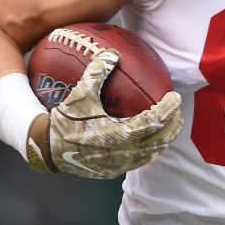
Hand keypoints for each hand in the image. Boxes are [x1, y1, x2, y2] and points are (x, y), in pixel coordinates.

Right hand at [24, 49, 182, 179]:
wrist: (46, 150)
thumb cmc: (64, 121)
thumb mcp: (80, 95)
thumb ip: (97, 73)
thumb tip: (111, 53)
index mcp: (120, 134)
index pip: (154, 121)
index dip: (168, 109)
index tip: (175, 96)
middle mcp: (123, 153)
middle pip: (159, 139)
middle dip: (172, 125)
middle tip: (177, 110)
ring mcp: (119, 164)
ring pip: (151, 153)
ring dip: (162, 138)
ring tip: (169, 126)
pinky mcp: (112, 171)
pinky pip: (138, 160)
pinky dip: (148, 149)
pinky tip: (148, 139)